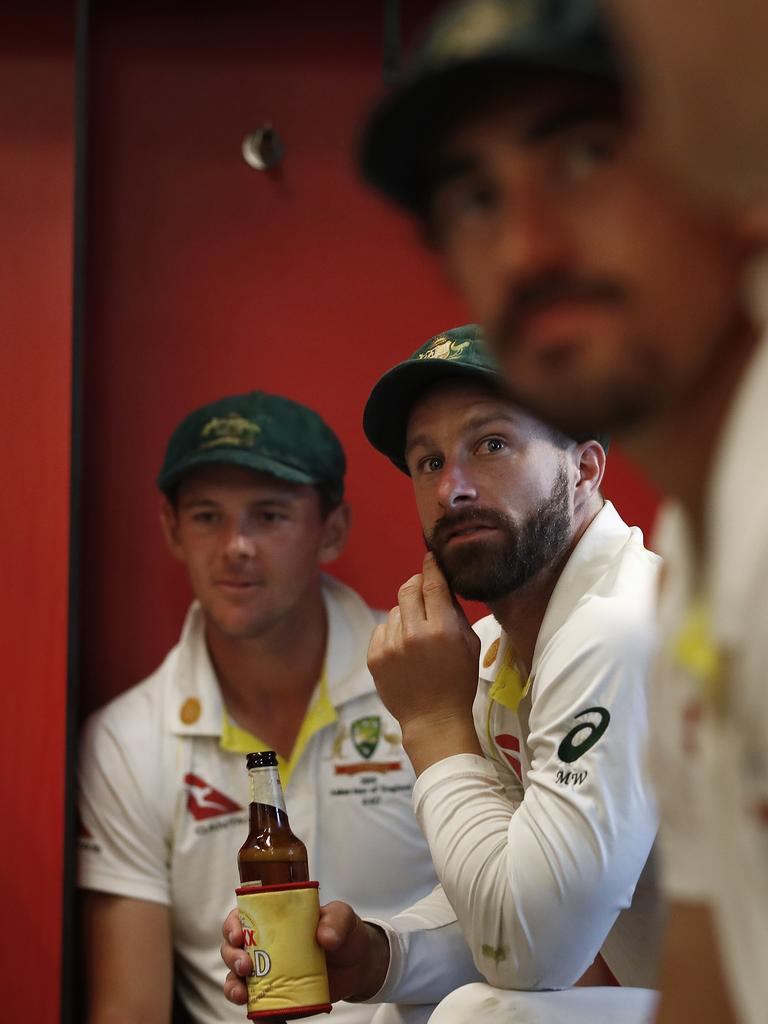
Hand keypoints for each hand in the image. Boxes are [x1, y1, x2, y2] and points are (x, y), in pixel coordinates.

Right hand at [221, 901, 389, 1005]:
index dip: (233, 924)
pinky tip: (260, 1016)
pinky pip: (259, 1005)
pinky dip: (255, 1013)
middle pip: (233, 948)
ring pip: (237, 978)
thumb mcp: (342, 917)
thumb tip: (325, 937)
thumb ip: (336, 921)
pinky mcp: (278, 994)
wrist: (359, 965)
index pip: (243, 916)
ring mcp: (269, 971)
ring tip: (243, 994)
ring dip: (234, 986)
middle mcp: (265, 944)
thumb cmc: (345, 934)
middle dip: (231, 957)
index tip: (238, 934)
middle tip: (245, 966)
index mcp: (275, 919)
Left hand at [368, 552, 481, 773]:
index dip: (430, 566)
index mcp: (442, 630)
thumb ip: (455, 612)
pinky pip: (382, 628)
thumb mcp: (470, 644)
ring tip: (417, 634)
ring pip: (395, 610)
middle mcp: (414, 634)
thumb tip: (441, 586)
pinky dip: (392, 632)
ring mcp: (391, 646)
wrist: (433, 719)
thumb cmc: (458, 681)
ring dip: (406, 613)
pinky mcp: (375, 657)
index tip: (429, 557)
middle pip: (408, 589)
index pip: (432, 584)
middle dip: (416, 584)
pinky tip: (404, 648)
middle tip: (423, 589)